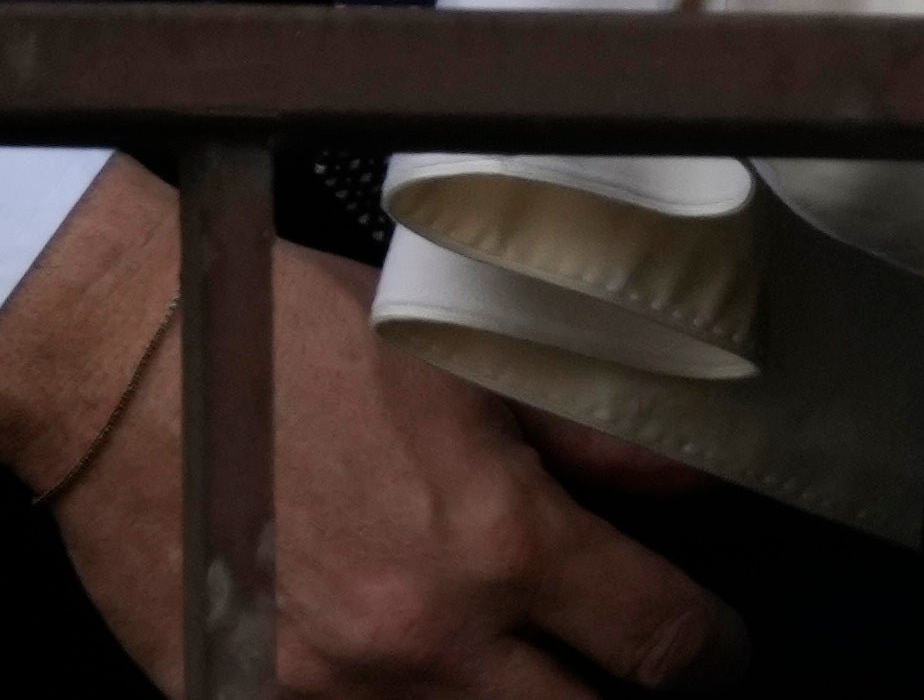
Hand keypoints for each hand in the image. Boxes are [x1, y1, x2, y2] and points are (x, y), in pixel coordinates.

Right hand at [0, 158, 744, 695]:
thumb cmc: (294, 345)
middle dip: (610, 692)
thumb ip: (593, 439)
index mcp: (498, 542)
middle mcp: (421, 635)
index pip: (654, 640)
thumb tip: (693, 477)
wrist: (129, 368)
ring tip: (510, 658)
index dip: (704, 650)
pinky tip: (407, 671)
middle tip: (616, 663)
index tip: (709, 648)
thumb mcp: (471, 368)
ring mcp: (326, 690)